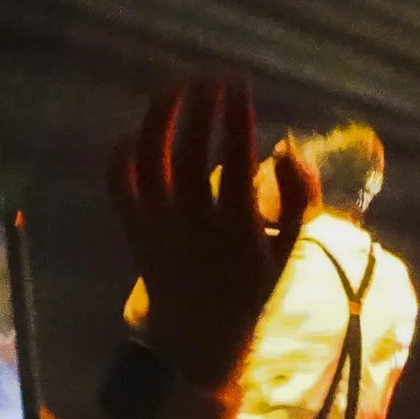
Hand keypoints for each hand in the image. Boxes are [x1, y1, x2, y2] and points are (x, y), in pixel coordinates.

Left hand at [108, 75, 309, 394]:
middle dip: (201, 109)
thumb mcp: (291, 249)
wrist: (195, 342)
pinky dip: (122, 153)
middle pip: (190, 157)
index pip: (236, 162)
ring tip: (173, 85)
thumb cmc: (251, 289)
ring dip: (159, 120)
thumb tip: (284, 149)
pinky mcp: (131, 232)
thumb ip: (301, 199)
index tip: (241, 85)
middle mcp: (191, 227)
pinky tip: (138, 128)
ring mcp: (155, 228)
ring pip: (148, 164)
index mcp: (237, 231)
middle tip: (212, 77)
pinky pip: (119, 186)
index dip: (237, 118)